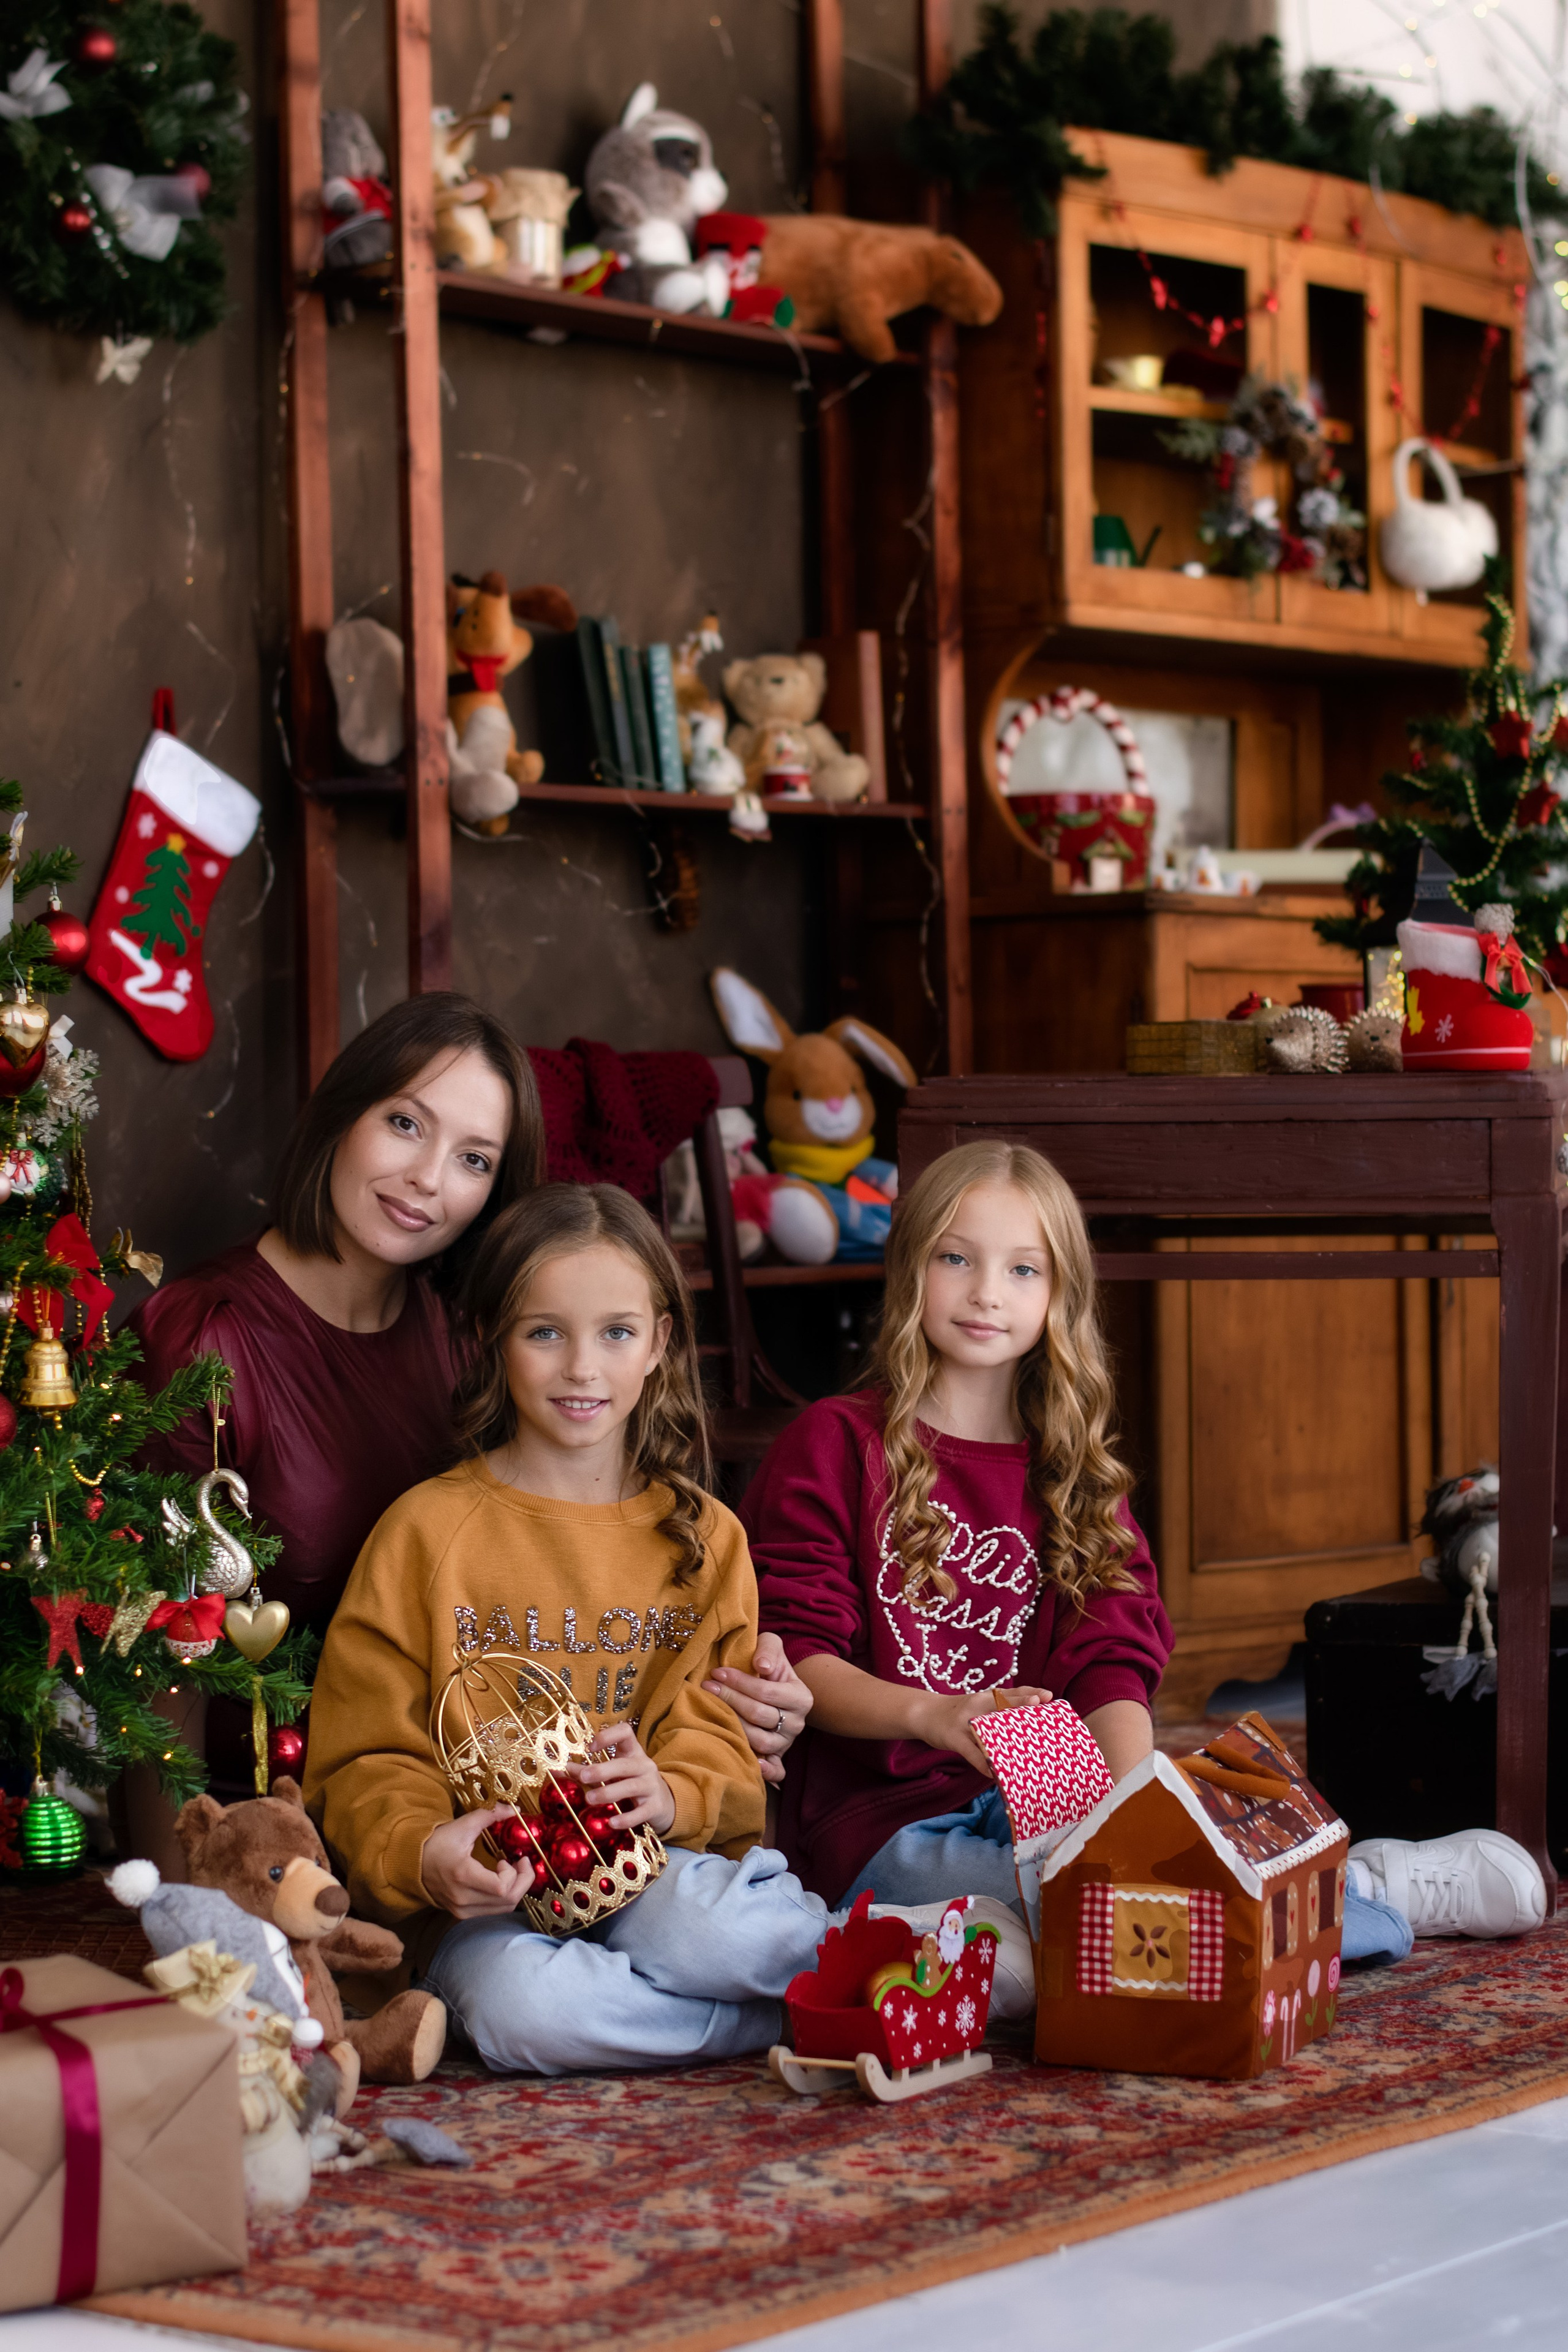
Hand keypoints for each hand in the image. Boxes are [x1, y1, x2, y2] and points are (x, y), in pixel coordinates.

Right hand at [419, 1806, 534, 1918]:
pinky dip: (503, 1898)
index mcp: (463, 1876)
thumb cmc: (437, 1843)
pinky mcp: (462, 1913)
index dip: (515, 1874)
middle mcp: (463, 1898)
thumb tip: (512, 1808)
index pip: (502, 1888)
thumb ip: (489, 1814)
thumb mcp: (462, 1825)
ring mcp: (462, 1909)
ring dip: (515, 1890)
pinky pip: (492, 1911)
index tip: (510, 1858)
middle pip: (507, 1901)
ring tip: (512, 1871)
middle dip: (523, 1882)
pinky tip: (500, 1881)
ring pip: (503, 1909)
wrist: (413, 1863)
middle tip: (522, 1864)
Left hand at [580, 1722, 676, 1835]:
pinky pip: (641, 1812)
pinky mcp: (655, 1806)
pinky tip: (611, 1823)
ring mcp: (652, 1786)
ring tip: (589, 1799)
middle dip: (602, 1770)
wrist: (664, 1803)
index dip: (608, 1736)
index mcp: (632, 1752)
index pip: (625, 1732)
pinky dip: (626, 1818)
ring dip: (609, 1793)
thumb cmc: (631, 1783)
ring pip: (631, 1786)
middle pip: (625, 1764)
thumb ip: (587, 1772)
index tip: (590, 1747)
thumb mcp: (612, 1774)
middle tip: (583, 1776)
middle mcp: (644, 1765)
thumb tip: (557, 1771)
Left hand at [704, 1631, 812, 1785]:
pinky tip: (750, 1763)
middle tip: (707, 1688)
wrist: (773, 1687)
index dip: (740, 1682)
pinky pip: (776, 1770)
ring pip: (760, 1741)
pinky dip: (765, 1771)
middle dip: (730, 1700)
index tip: (716, 1673)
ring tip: (713, 1712)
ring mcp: (787, 1743)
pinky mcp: (778, 1758)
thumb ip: (769, 1648)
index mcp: (800, 1697)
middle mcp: (797, 1723)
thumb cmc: (769, 1666)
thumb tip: (761, 1665)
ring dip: (734, 1727)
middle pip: (759, 1715)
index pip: (766, 1692)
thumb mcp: (772, 1647)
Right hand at [908, 1684, 1052, 1773]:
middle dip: (1021, 1704)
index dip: (1029, 1693)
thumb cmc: (958, 1713)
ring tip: (1024, 1748)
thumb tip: (1028, 1723)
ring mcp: (964, 1721)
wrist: (925, 1713)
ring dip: (1005, 1738)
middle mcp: (977, 1705)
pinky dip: (982, 1763)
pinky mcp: (953, 1738)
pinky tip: (994, 1774)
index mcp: (986, 1698)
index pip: (1010, 1693)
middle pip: (1001, 1704)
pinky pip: (971, 1752)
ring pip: (988, 1728)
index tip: (1048, 1696)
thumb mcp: (978, 1707)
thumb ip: (998, 1711)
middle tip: (1040, 1707)